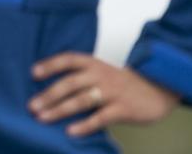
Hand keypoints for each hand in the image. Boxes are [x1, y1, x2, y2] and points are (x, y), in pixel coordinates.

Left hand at [29, 52, 178, 136]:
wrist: (159, 88)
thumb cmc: (122, 83)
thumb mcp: (101, 71)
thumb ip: (81, 76)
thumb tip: (49, 89)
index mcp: (93, 63)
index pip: (68, 59)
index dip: (50, 65)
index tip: (33, 73)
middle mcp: (101, 75)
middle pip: (70, 83)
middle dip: (49, 94)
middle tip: (32, 106)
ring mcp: (112, 92)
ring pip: (82, 100)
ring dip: (60, 109)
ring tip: (43, 118)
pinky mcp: (124, 109)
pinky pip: (101, 117)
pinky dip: (85, 125)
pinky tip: (71, 132)